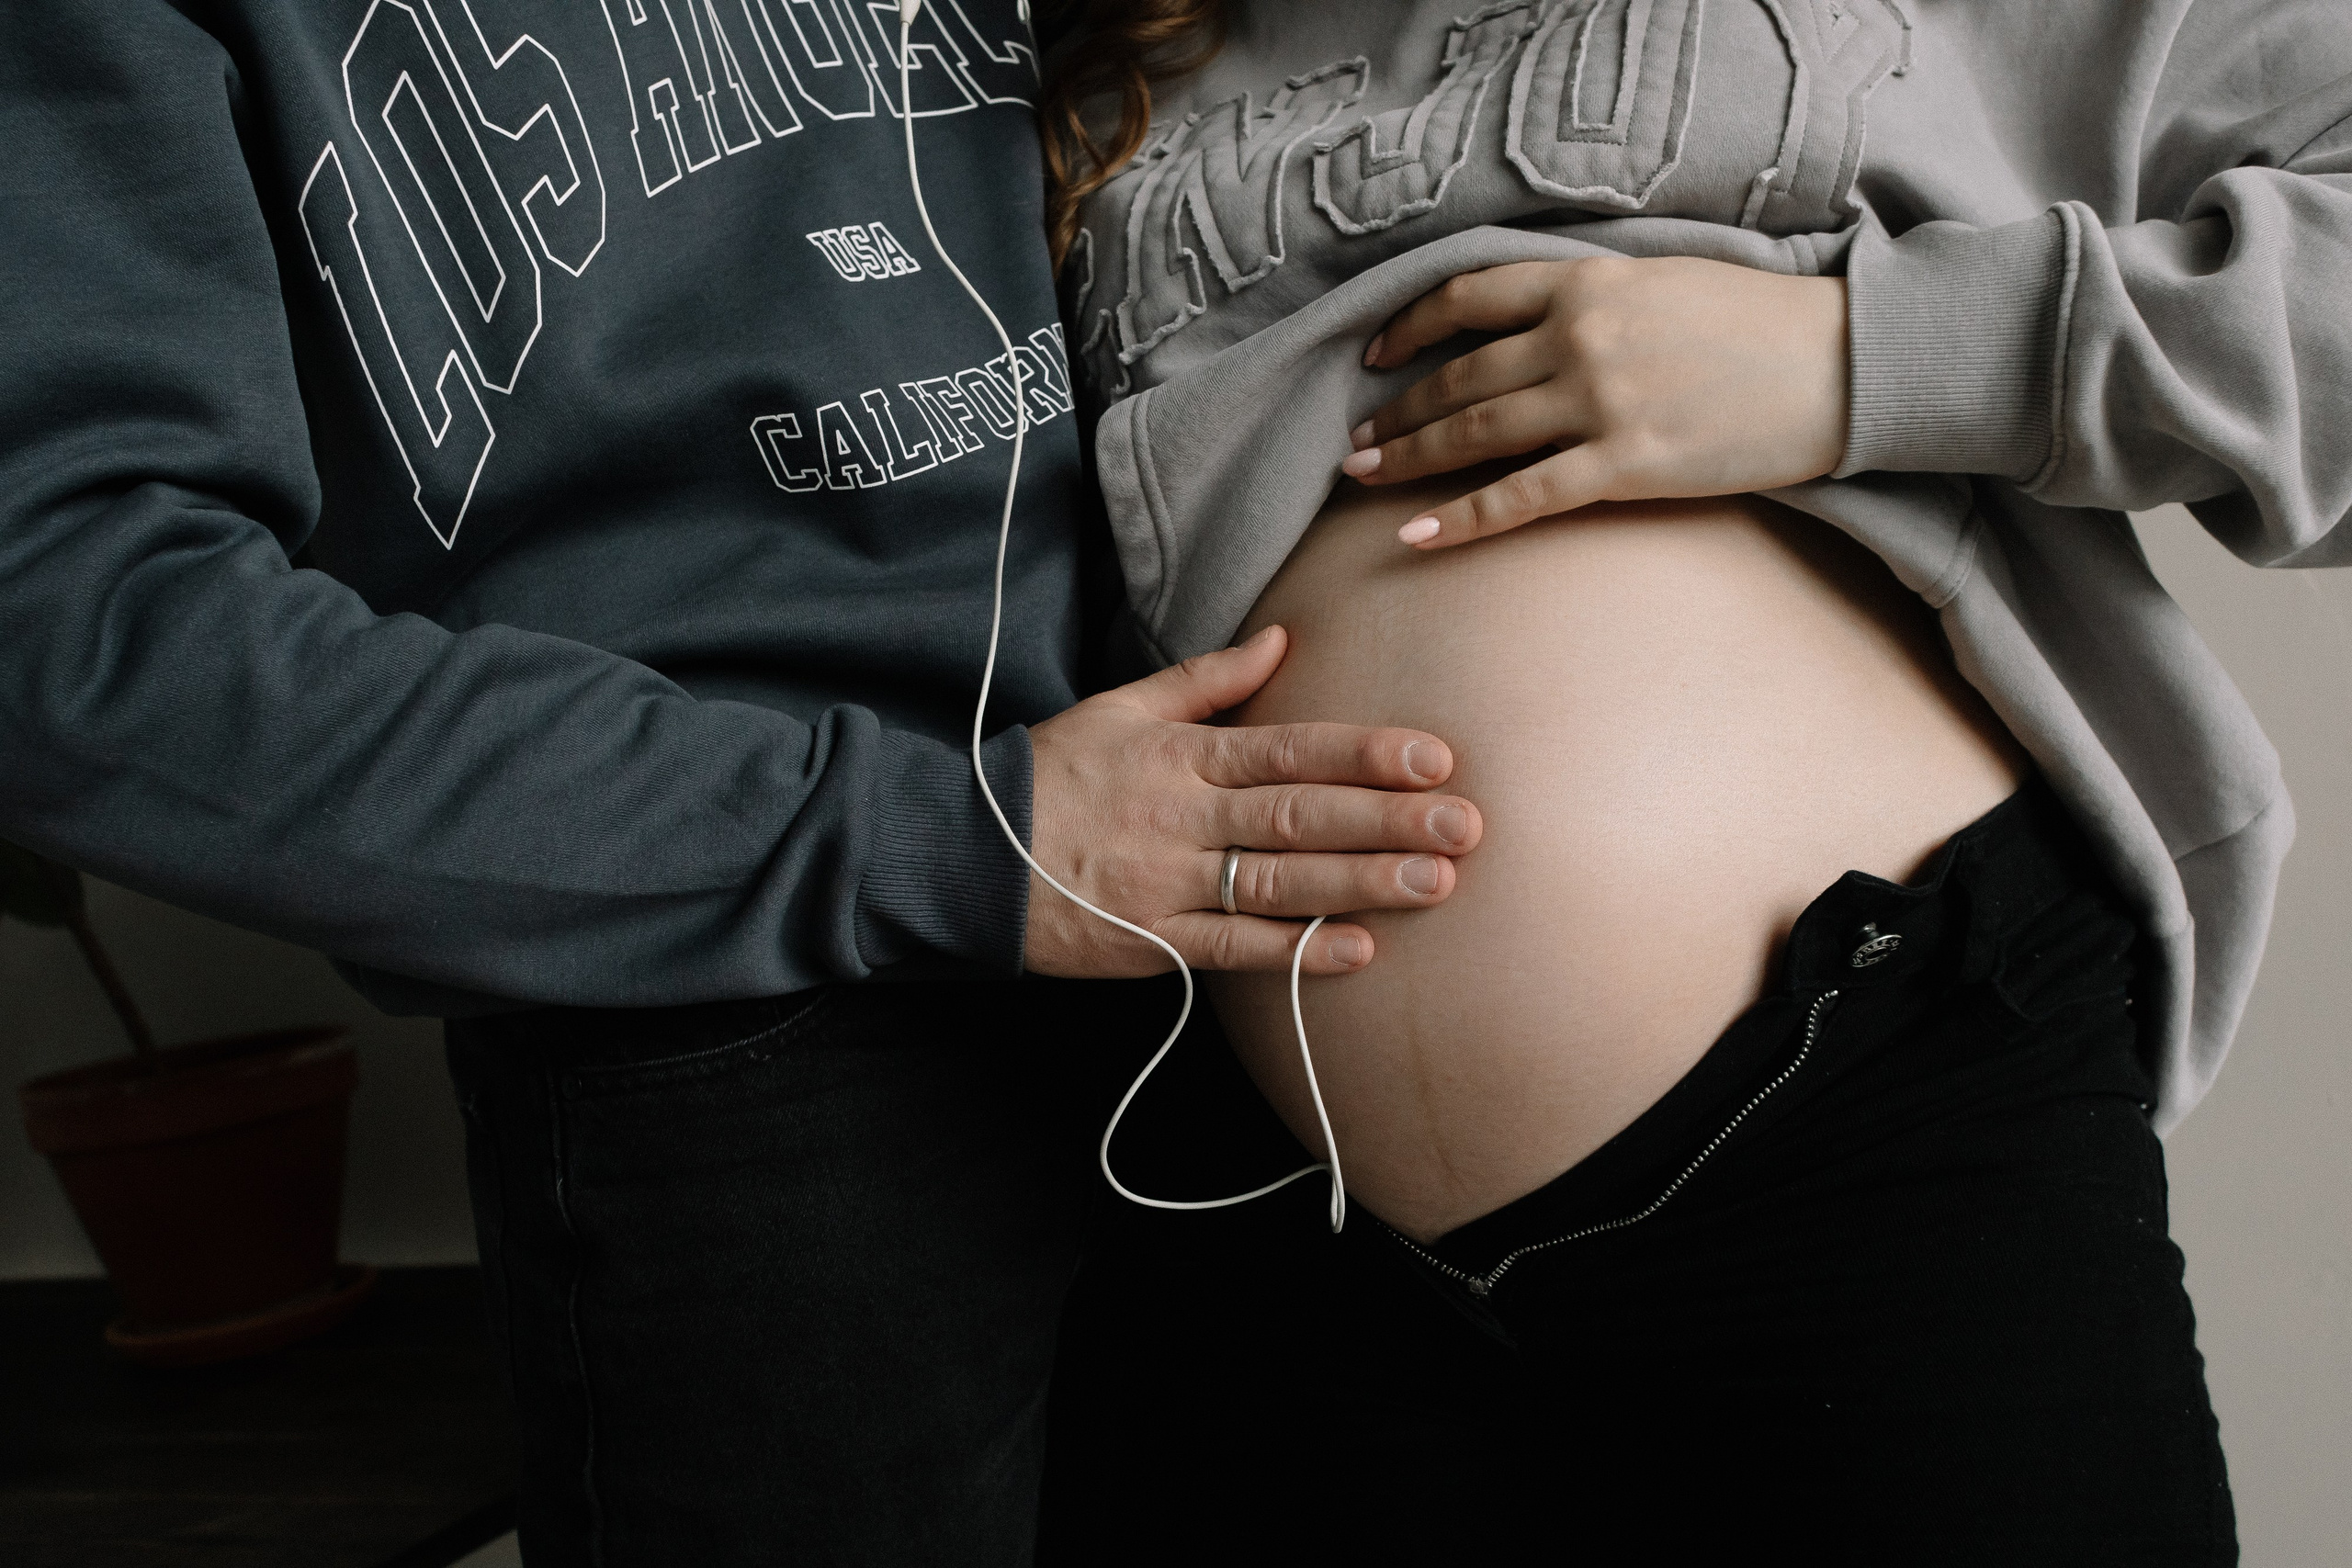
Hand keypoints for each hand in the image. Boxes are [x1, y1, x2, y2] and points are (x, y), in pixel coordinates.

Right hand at [1023, 625, 1480, 977]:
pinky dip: (1296, 950)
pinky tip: (1358, 950)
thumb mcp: (1121, 708)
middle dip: (1387, 820)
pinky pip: (1234, 947)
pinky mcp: (1153, 942)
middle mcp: (1182, 816)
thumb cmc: (1053, 776)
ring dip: (1362, 883)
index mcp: (1181, 754)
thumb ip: (1207, 679)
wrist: (965, 855)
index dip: (1364, 753)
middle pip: (1299, 814)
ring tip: (1436, 884)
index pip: (1289, 749)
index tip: (1433, 757)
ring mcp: (1168, 882)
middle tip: (1464, 825)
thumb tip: (1282, 639)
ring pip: (1279, 880)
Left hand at [1340, 257, 1849, 548]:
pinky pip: (1522, 497)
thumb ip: (1594, 298)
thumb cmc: (1762, 323)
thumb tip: (1539, 321)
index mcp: (1587, 283)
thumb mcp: (1665, 281)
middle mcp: (1579, 337)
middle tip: (1355, 442)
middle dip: (1398, 412)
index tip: (1375, 354)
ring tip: (1364, 479)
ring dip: (1409, 458)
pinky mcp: (1625, 464)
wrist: (1842, 363)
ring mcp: (1599, 402)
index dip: (1410, 327)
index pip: (1468, 297)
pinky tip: (1417, 537)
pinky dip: (1462, 518)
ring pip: (1476, 434)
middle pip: (1460, 377)